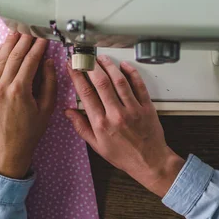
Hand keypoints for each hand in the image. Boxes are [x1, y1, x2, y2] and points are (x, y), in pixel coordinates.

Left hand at [0, 33, 56, 178]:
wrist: (8, 149)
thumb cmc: (31, 131)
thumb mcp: (47, 108)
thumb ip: (49, 83)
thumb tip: (48, 62)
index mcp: (20, 91)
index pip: (30, 61)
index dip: (38, 46)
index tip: (44, 36)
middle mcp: (2, 87)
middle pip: (13, 56)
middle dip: (23, 41)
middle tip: (30, 28)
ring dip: (8, 44)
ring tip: (16, 32)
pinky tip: (2, 48)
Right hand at [64, 55, 184, 196]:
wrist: (150, 162)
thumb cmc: (123, 155)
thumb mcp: (97, 146)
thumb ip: (81, 127)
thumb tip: (68, 111)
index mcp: (101, 124)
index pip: (86, 94)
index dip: (77, 76)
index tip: (72, 66)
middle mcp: (116, 114)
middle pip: (101, 83)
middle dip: (91, 66)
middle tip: (85, 57)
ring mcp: (133, 109)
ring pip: (119, 81)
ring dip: (109, 66)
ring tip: (101, 58)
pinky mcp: (147, 107)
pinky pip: (138, 85)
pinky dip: (131, 73)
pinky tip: (124, 65)